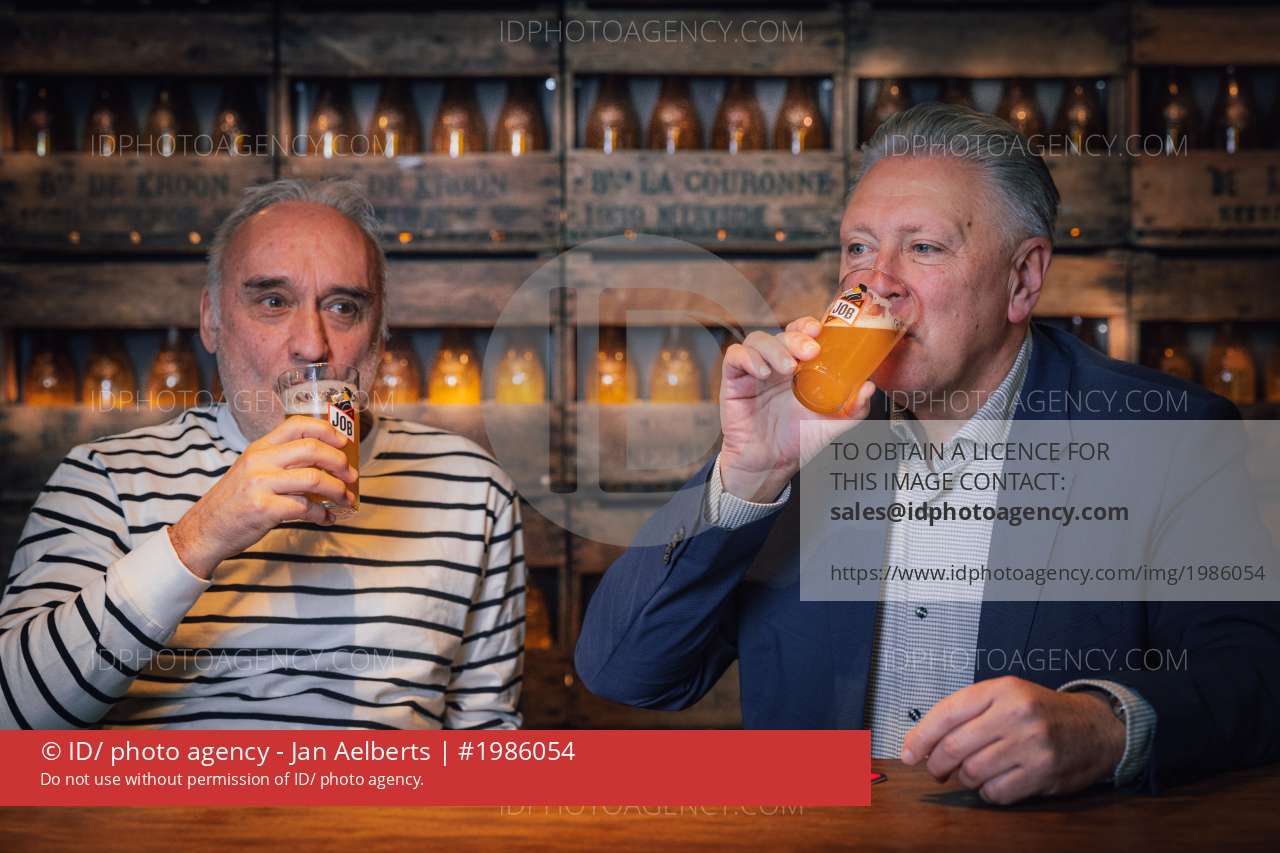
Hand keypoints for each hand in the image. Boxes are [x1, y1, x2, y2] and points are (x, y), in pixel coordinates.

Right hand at [168, 415, 357, 579]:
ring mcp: (261, 484)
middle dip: (340, 462)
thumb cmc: (235, 501)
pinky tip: (325, 519)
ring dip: (337, 490)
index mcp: (259, 447)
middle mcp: (260, 460)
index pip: (297, 425)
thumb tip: (324, 463)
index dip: (327, 431)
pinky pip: (305, 508)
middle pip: (312, 449)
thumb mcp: (252, 471)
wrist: (205, 530)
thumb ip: (281, 462)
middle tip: (352, 475)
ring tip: (345, 499)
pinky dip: (322, 515)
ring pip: (314, 479)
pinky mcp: (264, 509)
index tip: (344, 442)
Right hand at [718, 316, 874, 501]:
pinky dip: (749, 358)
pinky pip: (735, 356)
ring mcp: (754, 371)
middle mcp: (777, 364)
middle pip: (783, 333)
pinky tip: (762, 373)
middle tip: (810, 352)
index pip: (802, 333)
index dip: (808, 325)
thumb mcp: (832, 425)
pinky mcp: (733, 380)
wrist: (769, 464)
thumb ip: (853, 408)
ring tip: (786, 369)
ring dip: (774, 348)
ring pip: (758, 340)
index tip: (820, 331)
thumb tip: (869, 387)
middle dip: (797, 337)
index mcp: (800, 368)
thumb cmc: (797, 440)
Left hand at [900, 676, 1125, 804]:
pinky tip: (992, 783)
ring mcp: (1031, 745)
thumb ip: (965, 713)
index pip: (946, 713)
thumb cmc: (1039, 712)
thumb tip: (919, 743)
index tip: (908, 753)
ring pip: (972, 772)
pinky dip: (986, 792)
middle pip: (955, 747)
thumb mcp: (1005, 696)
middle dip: (936, 764)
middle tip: (935, 770)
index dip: (920, 737)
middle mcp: (1015, 714)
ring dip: (963, 778)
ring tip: (969, 773)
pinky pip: (996, 792)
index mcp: (1001, 690)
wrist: (1095, 728)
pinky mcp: (1043, 773)